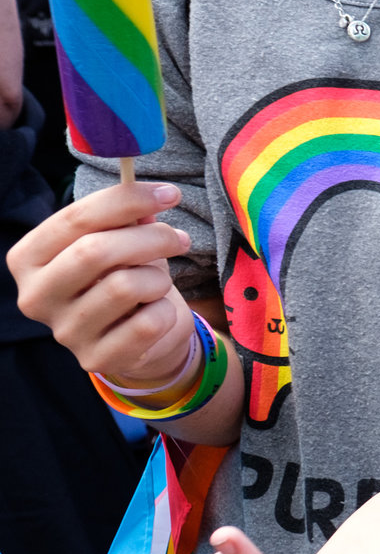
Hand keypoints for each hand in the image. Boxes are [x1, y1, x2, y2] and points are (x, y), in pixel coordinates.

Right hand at [6, 182, 196, 384]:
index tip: (171, 194)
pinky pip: (148, 323)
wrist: (136, 338)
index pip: (74, 219)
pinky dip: (165, 311)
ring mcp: (64, 332)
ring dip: (158, 277)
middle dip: (150, 238)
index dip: (127, 200)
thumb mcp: (118, 241)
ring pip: (126, 286)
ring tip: (159, 281)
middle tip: (178, 239)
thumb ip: (126, 217)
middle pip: (95, 251)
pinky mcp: (96, 359)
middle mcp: (35, 296)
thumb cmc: (122, 276)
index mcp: (27, 258)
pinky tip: (157, 311)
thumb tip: (154, 197)